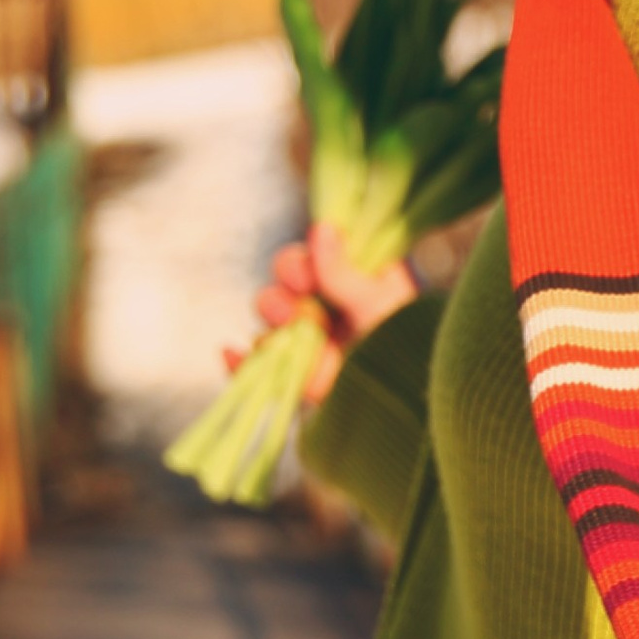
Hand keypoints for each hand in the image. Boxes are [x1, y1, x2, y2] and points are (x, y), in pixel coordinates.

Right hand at [238, 221, 419, 402]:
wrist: (407, 409)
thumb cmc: (404, 350)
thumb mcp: (379, 305)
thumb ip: (344, 272)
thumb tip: (322, 228)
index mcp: (360, 287)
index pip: (316, 261)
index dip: (302, 264)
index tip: (305, 275)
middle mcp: (335, 315)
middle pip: (287, 290)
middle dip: (282, 294)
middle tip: (292, 308)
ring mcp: (316, 348)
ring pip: (273, 325)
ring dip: (271, 324)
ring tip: (283, 331)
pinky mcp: (302, 383)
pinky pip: (261, 368)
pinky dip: (243, 363)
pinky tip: (231, 353)